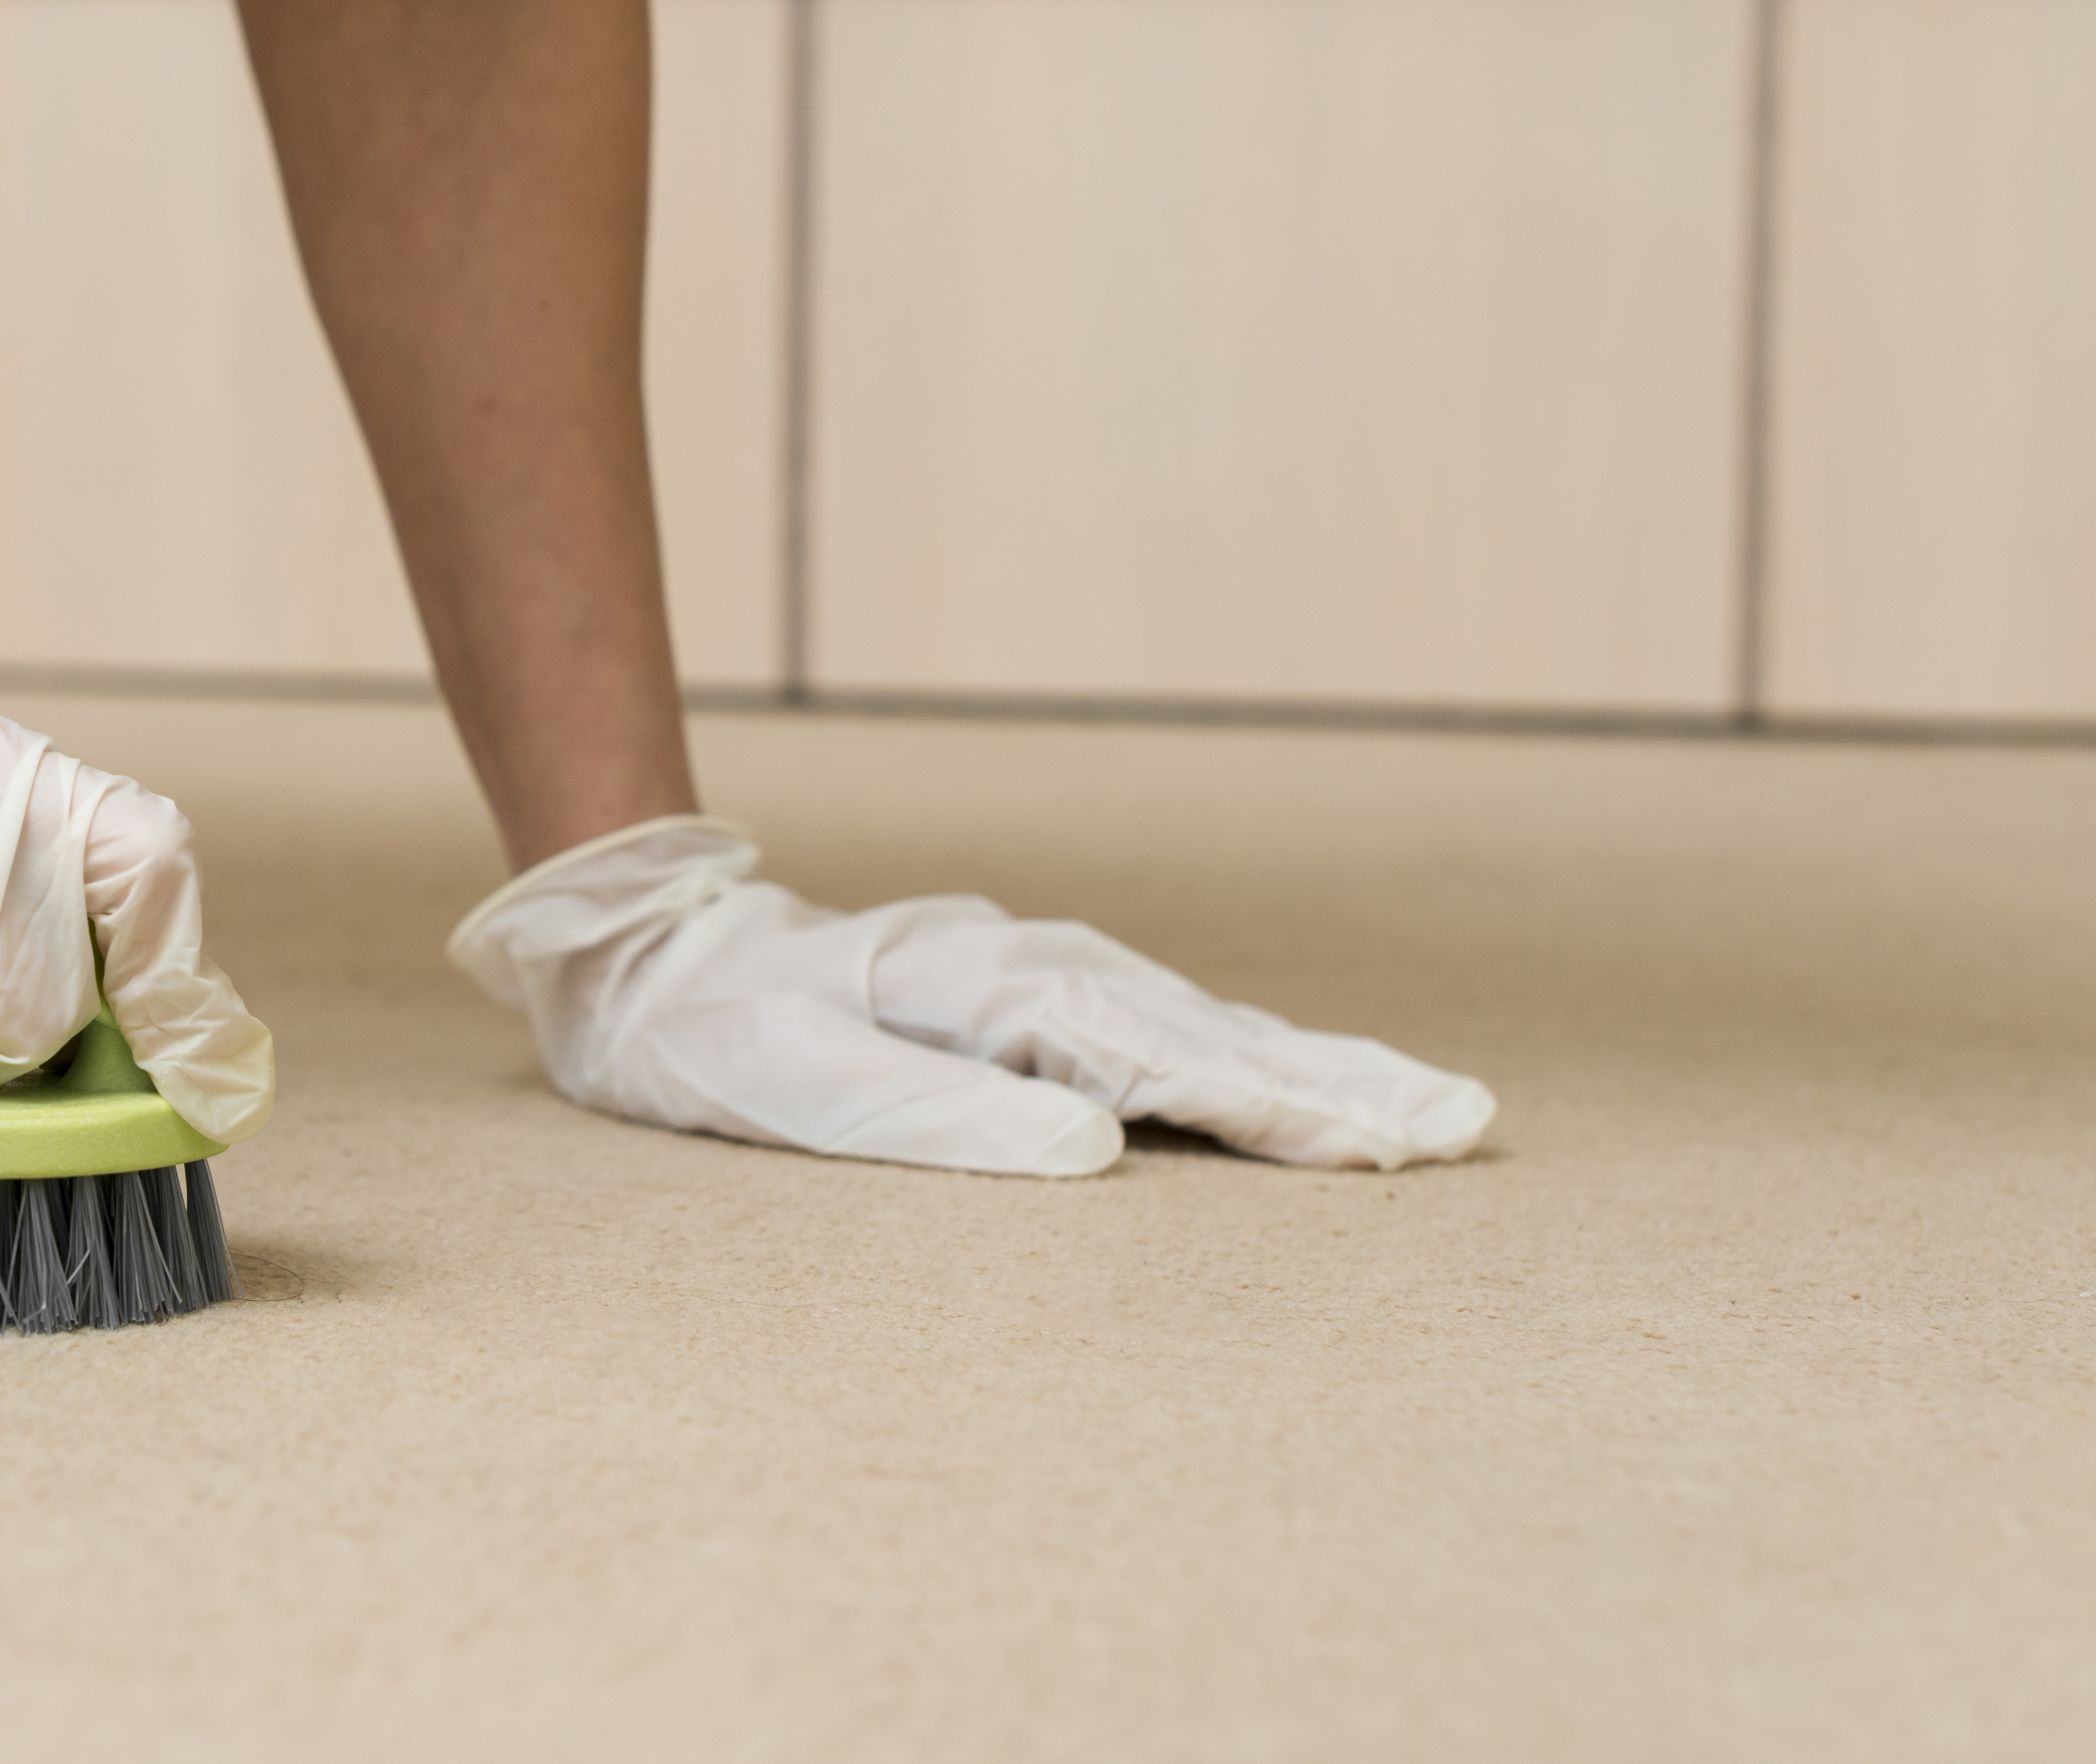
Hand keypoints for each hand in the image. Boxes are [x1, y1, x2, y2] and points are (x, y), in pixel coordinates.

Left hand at [449, 817, 1490, 1175]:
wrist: (645, 954)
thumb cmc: (713, 1033)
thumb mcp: (801, 1085)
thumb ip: (944, 1119)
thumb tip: (1092, 1154)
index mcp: (989, 991)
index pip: (1162, 1062)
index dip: (1277, 1109)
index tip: (1383, 1146)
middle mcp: (1028, 970)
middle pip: (1209, 1033)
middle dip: (1337, 1082)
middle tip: (1463, 1123)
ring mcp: (1028, 977)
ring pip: (1195, 1025)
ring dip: (1306, 1067)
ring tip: (1417, 1107)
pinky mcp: (1016, 998)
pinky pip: (1153, 1030)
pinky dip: (1235, 1056)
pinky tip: (1284, 1084)